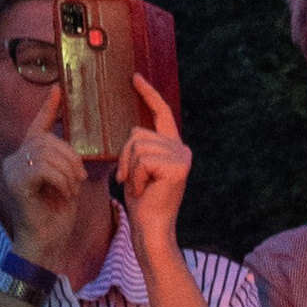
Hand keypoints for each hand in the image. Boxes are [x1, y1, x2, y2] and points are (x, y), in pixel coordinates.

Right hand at [0, 108, 89, 269]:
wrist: (46, 243)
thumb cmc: (57, 215)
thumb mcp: (66, 182)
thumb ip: (65, 161)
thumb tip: (73, 144)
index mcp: (27, 156)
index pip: (38, 126)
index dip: (48, 107)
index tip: (57, 90)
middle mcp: (14, 159)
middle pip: (47, 140)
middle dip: (70, 157)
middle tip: (80, 179)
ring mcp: (12, 170)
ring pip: (47, 152)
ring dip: (68, 171)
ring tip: (72, 189)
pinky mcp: (16, 182)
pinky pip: (44, 167)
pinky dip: (61, 179)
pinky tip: (65, 193)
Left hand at [114, 76, 191, 252]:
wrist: (151, 228)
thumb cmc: (142, 202)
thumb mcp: (137, 168)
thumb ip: (139, 148)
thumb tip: (133, 131)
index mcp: (173, 147)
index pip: (161, 113)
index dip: (148, 94)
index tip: (135, 77)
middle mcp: (182, 148)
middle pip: (137, 133)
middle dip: (125, 157)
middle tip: (131, 181)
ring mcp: (182, 156)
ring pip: (137, 146)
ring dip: (129, 169)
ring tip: (139, 186)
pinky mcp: (178, 166)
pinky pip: (141, 159)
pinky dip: (135, 176)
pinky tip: (144, 189)